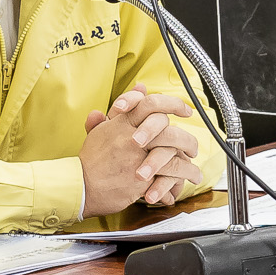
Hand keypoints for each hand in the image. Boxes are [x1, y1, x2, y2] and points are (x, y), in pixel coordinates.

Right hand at [80, 84, 204, 214]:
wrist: (80, 187)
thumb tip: (140, 88)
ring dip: (188, 158)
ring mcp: (136, 157)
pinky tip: (191, 177)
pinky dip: (183, 175)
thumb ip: (123, 109)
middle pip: (167, 127)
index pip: (150, 104)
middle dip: (186, 136)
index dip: (172, 104)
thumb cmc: (91, 160)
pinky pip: (169, 173)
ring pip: (172, 151)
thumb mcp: (103, 129)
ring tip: (194, 163)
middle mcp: (130, 137)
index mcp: (121, 123)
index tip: (185, 110)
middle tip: (193, 144)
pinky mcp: (141, 177)